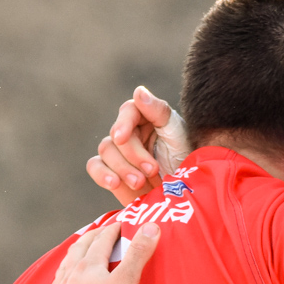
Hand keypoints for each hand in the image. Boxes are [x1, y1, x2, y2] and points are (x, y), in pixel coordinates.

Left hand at [46, 223, 160, 283]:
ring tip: (78, 250)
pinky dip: (60, 278)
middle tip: (100, 230)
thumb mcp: (127, 280)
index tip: (120, 223)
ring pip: (65, 265)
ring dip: (73, 254)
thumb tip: (151, 226)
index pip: (102, 240)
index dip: (112, 230)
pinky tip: (60, 281)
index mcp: (90, 265)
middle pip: (80, 248)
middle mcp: (72, 273)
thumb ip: (139, 253)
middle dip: (92, 237)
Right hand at [85, 86, 188, 205]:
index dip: (123, 123)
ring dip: (122, 167)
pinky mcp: (112, 171)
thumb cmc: (187, 160)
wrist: (186, 191)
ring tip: (140, 183)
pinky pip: (96, 167)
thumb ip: (160, 112)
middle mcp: (130, 131)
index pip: (128, 111)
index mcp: (146, 117)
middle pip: (116, 136)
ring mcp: (119, 152)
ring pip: (105, 151)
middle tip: (152, 170)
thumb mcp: (179, 135)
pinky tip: (114, 183)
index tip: (122, 137)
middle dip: (133, 155)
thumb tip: (138, 92)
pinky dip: (102, 174)